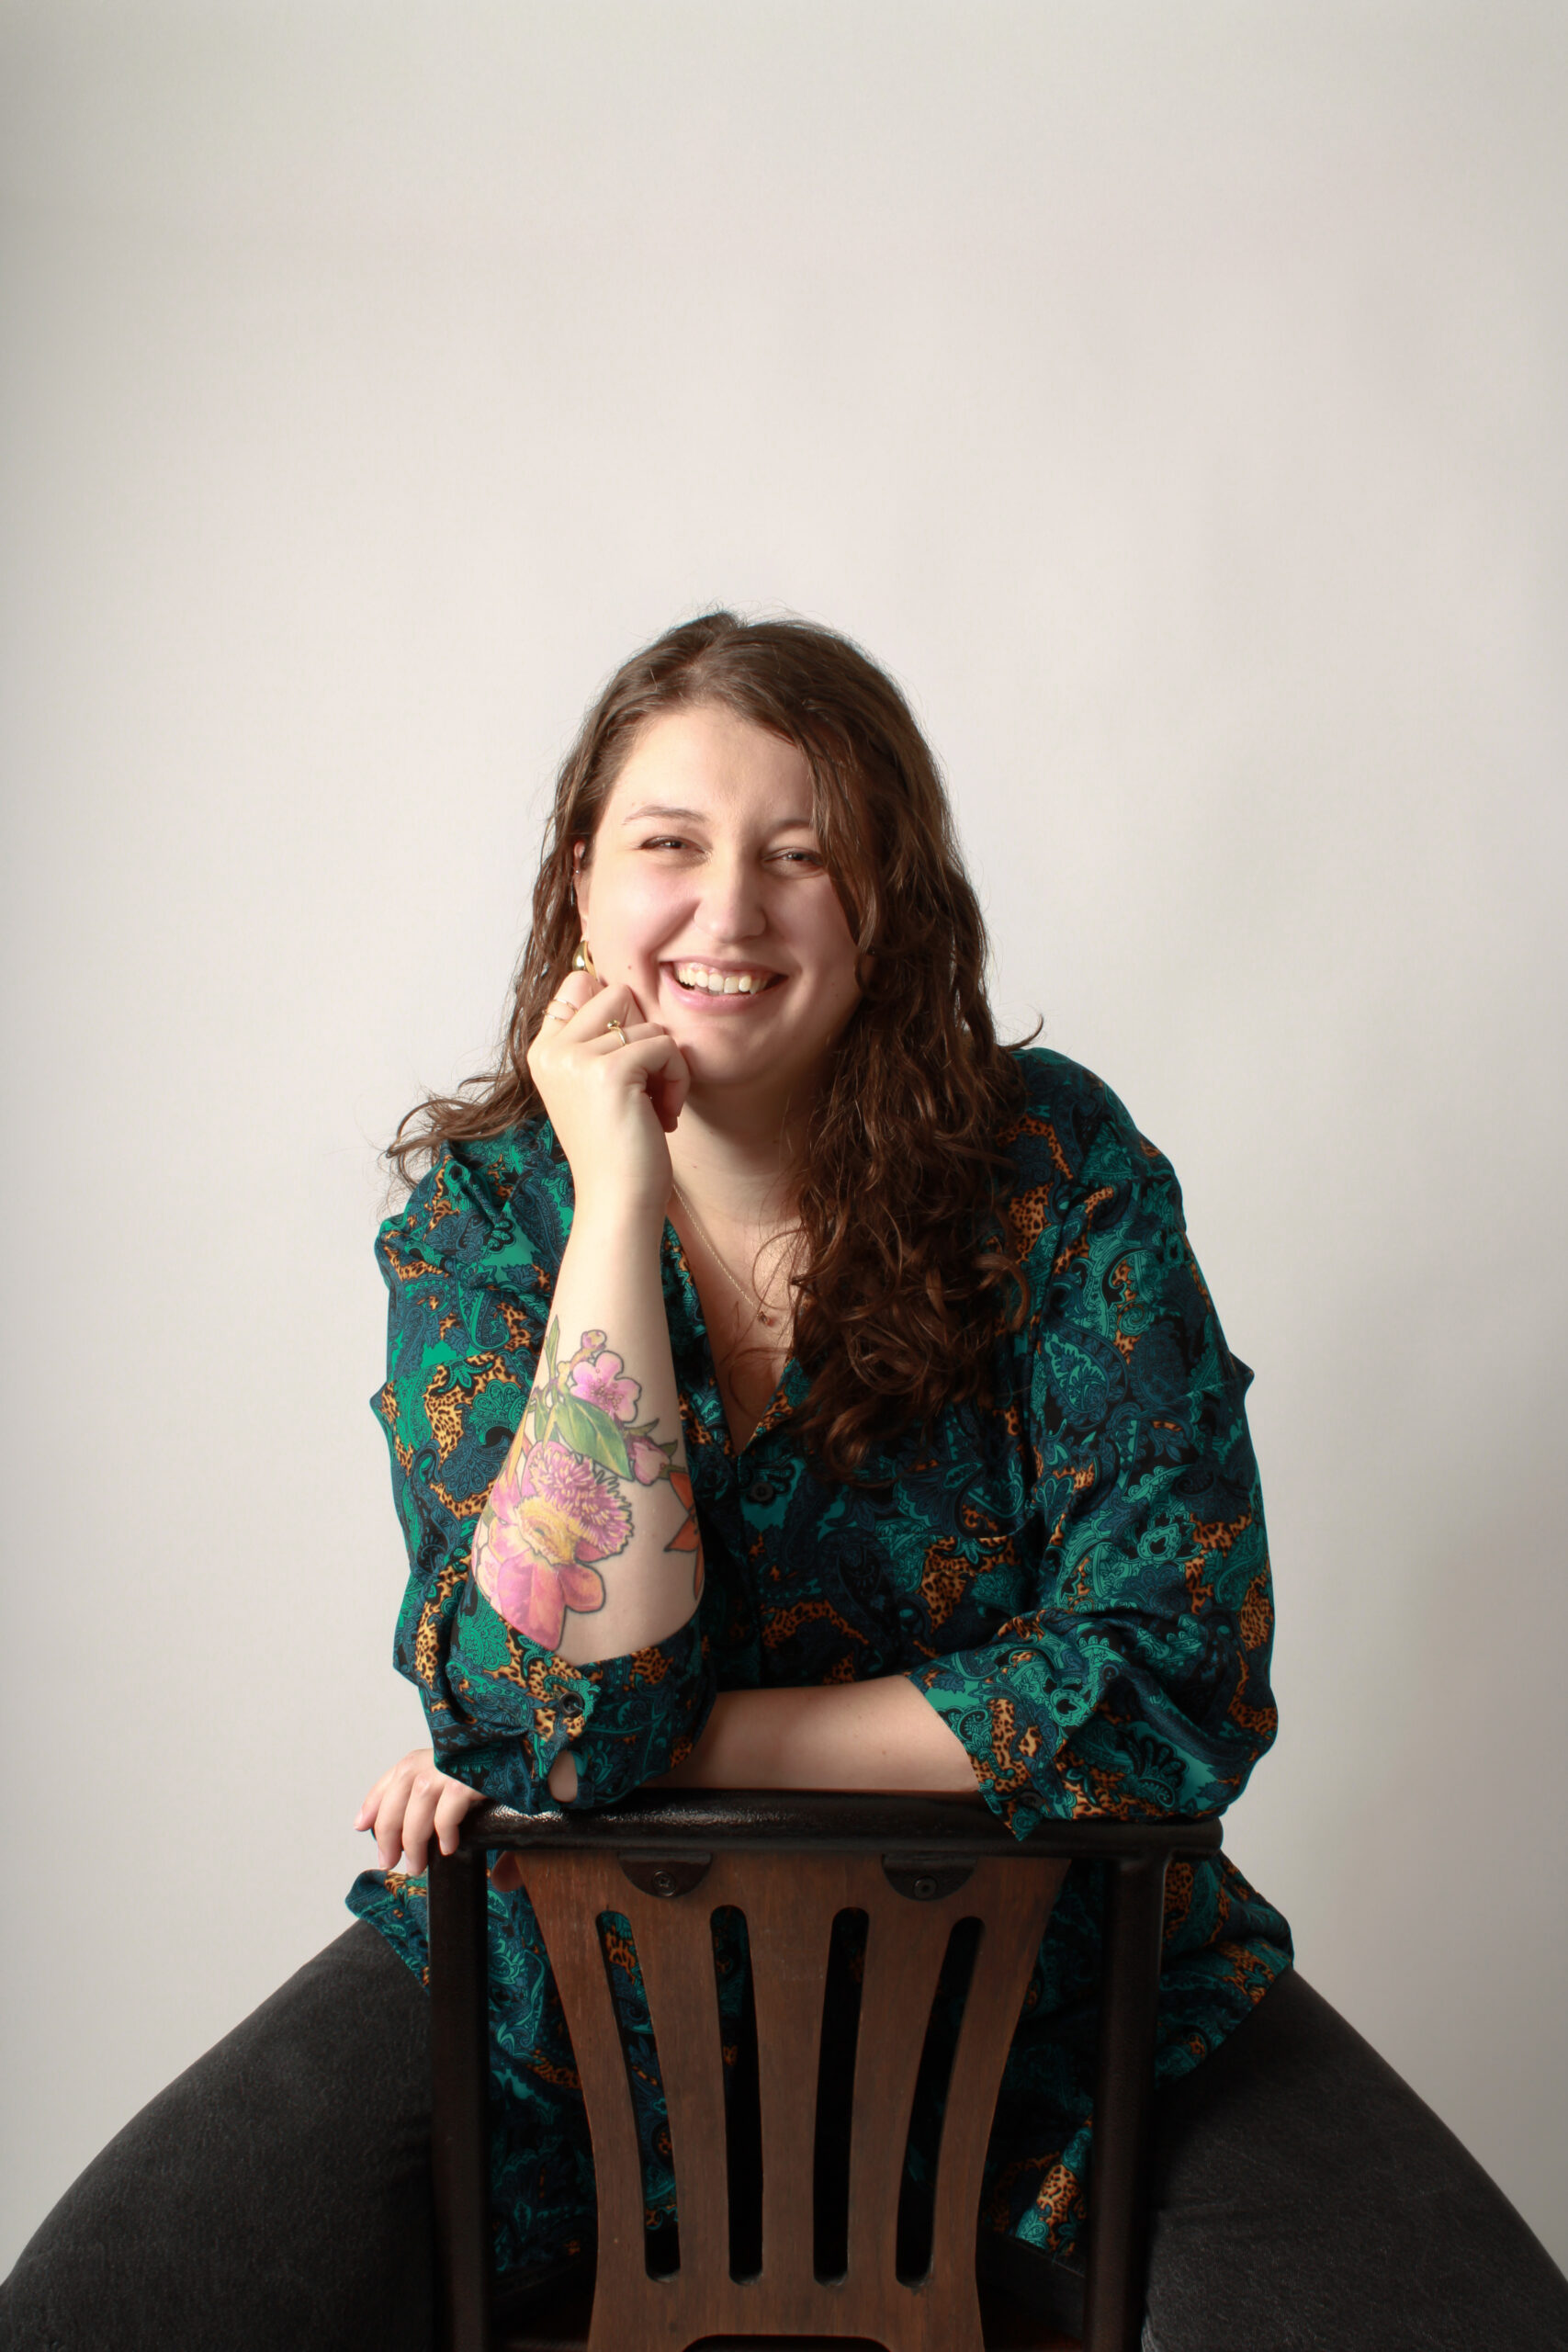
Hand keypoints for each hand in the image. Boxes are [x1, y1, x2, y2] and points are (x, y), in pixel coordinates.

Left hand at [355, 1747, 525, 1888]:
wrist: (540, 1747)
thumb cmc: (515, 1770)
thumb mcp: (485, 1790)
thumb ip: (478, 1821)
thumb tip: (497, 1879)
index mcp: (439, 1752)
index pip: (396, 1774)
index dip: (375, 1800)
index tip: (361, 1826)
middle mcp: (443, 1754)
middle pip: (399, 1792)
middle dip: (388, 1831)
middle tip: (389, 1862)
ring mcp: (457, 1764)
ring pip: (418, 1804)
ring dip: (412, 1840)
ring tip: (417, 1865)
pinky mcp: (473, 1777)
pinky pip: (448, 1809)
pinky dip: (444, 1830)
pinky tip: (448, 1847)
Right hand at [526, 968, 689, 1225]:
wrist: (617, 1202)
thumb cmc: (616, 1150)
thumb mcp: (595, 1087)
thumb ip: (597, 1040)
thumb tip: (617, 985)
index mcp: (543, 1051)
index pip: (578, 983)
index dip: (617, 1012)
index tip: (629, 1063)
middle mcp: (552, 1049)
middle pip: (618, 993)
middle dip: (646, 1036)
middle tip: (648, 1085)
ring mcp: (575, 1058)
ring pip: (649, 1025)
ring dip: (667, 1067)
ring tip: (655, 1110)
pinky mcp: (609, 1071)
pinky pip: (665, 1047)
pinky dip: (677, 1082)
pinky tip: (664, 1118)